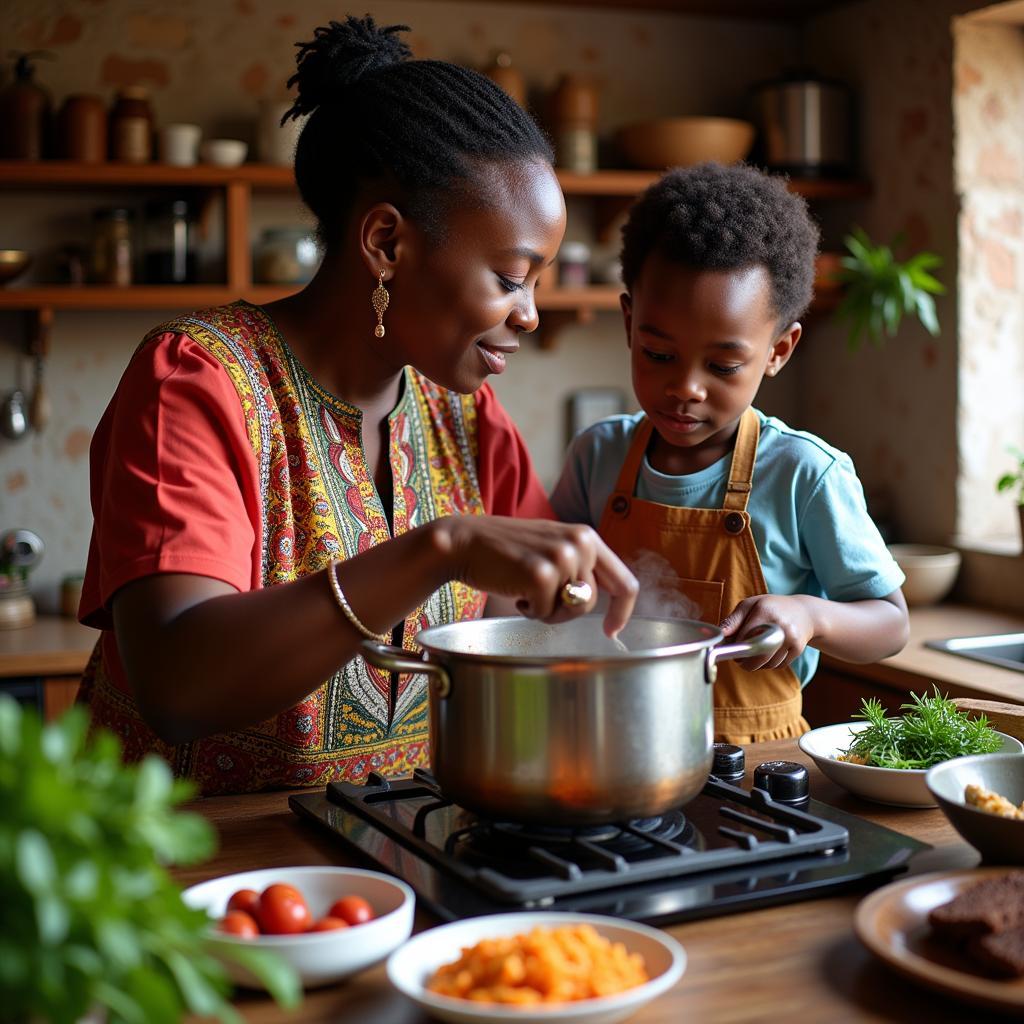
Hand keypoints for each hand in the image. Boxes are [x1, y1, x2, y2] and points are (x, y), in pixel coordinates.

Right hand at [437, 516, 637, 636]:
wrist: (465, 541)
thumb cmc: (507, 551)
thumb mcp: (552, 547)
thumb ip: (580, 566)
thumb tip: (601, 603)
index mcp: (586, 536)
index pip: (624, 580)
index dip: (622, 611)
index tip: (613, 630)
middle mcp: (580, 544)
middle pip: (591, 602)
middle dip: (566, 610)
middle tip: (539, 597)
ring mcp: (561, 558)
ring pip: (571, 610)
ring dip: (547, 610)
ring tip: (525, 588)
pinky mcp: (541, 575)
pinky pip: (545, 613)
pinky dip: (528, 610)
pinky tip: (513, 588)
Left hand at [718, 594, 815, 669]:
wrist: (804, 612)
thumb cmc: (770, 608)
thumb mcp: (750, 605)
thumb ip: (733, 620)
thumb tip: (720, 635)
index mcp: (764, 612)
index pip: (745, 638)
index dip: (736, 648)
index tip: (732, 650)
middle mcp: (780, 625)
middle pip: (758, 656)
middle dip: (745, 663)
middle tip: (740, 660)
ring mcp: (791, 638)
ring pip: (768, 663)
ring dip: (757, 664)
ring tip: (754, 655)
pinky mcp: (798, 649)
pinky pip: (778, 665)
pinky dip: (770, 664)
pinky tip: (768, 655)